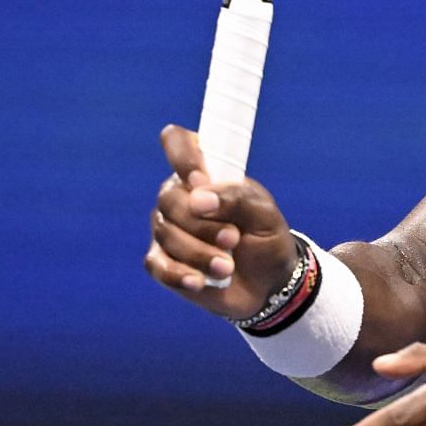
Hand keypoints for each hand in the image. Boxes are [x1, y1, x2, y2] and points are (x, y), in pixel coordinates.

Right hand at [145, 124, 297, 321]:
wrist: (268, 283)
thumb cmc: (266, 237)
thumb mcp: (264, 213)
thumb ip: (236, 197)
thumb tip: (198, 198)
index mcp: (205, 171)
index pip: (178, 143)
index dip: (183, 156)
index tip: (200, 180)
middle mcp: (181, 195)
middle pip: (169, 199)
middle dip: (201, 224)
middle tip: (232, 238)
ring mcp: (169, 228)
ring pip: (166, 233)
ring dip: (199, 254)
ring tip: (228, 267)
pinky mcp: (164, 261)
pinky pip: (157, 264)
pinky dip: (178, 275)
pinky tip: (199, 282)